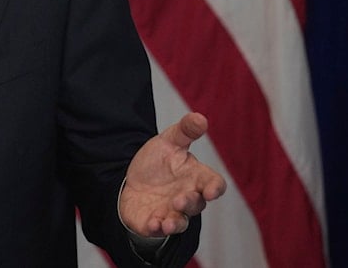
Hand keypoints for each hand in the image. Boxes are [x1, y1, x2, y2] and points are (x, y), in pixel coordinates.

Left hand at [119, 112, 226, 236]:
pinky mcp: (154, 222)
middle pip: (196, 205)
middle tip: (179, 199)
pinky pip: (158, 230)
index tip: (210, 191)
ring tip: (168, 221)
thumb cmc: (158, 162)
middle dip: (189, 203)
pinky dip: (157, 228)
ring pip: (180, 222)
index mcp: (195, 177)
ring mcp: (171, 212)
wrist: (132, 179)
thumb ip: (184, 131)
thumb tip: (200, 117)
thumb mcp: (168, 141)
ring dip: (176, 223)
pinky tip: (152, 224)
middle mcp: (187, 197)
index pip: (214, 184)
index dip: (214, 188)